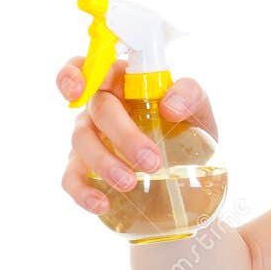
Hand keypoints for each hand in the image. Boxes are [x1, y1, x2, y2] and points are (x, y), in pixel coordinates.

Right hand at [55, 58, 217, 215]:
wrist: (190, 172)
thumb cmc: (188, 128)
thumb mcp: (199, 108)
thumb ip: (190, 94)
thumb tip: (169, 106)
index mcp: (122, 83)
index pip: (89, 67)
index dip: (74, 74)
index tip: (81, 89)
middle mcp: (100, 107)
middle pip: (96, 111)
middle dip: (122, 135)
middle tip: (152, 160)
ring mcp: (89, 138)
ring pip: (81, 143)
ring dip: (104, 163)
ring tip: (131, 183)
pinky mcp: (85, 168)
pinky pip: (71, 178)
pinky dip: (82, 191)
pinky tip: (101, 202)